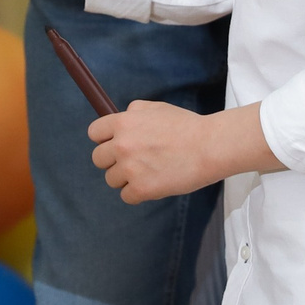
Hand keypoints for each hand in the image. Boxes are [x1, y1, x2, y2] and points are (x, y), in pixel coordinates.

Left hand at [89, 102, 227, 203]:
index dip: (104, 140)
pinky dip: (137, 194)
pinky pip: (126, 196)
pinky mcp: (142, 189)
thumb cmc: (186, 126)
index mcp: (123, 123)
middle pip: (98, 159)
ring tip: (148, 173)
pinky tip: (152, 185)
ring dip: (126, 178)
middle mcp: (121, 145)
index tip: (115, 145)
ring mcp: (130, 168)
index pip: (94, 134)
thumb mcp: (155, 108)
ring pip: (112, 179)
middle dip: (113, 161)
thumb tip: (118, 119)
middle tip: (133, 161)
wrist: (210, 146)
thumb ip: (132, 113)